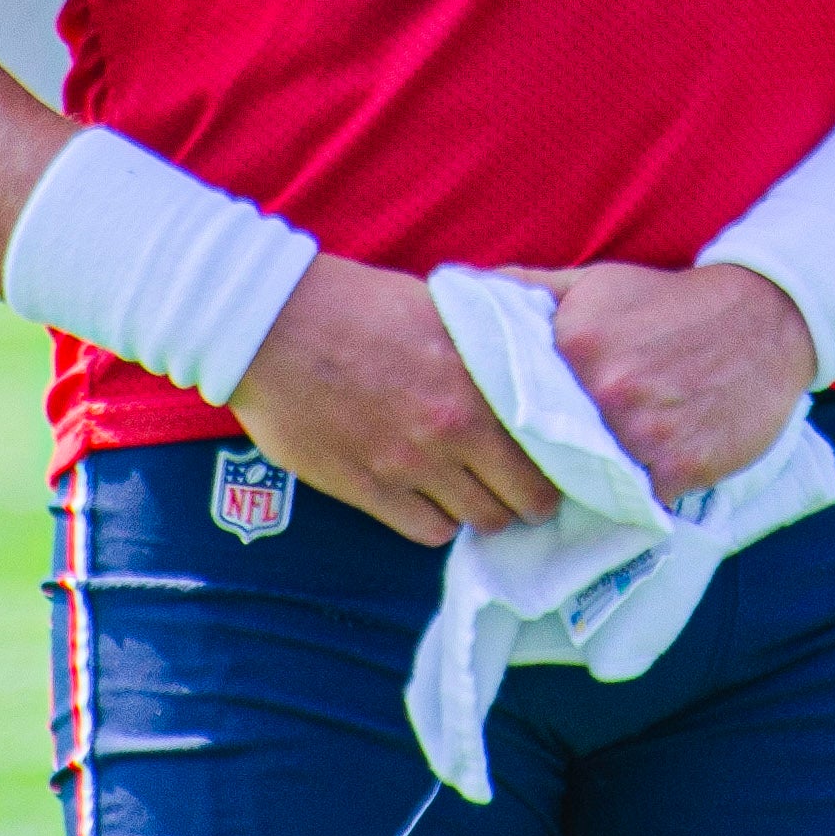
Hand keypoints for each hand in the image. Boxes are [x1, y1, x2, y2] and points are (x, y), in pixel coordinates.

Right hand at [227, 257, 559, 546]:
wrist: (275, 324)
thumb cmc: (359, 304)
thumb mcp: (444, 305)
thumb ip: (492, 335)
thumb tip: (539, 340)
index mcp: (478, 380)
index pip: (548, 449)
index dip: (558, 464)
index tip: (555, 464)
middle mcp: (453, 428)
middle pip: (522, 499)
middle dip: (529, 500)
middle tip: (521, 491)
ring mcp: (409, 463)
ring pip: (478, 521)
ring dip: (484, 512)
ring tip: (476, 495)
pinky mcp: (368, 488)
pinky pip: (428, 531)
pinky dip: (439, 522)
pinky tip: (433, 500)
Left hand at [506, 262, 814, 506]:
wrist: (765, 318)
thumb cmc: (669, 303)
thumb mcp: (595, 282)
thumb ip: (527, 290)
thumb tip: (462, 292)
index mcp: (574, 342)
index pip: (516, 405)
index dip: (511, 425)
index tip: (517, 432)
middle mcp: (604, 389)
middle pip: (548, 449)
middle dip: (548, 458)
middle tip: (552, 462)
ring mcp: (643, 432)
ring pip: (588, 482)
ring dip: (588, 482)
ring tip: (594, 472)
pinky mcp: (679, 467)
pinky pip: (635, 501)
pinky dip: (632, 496)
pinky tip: (638, 477)